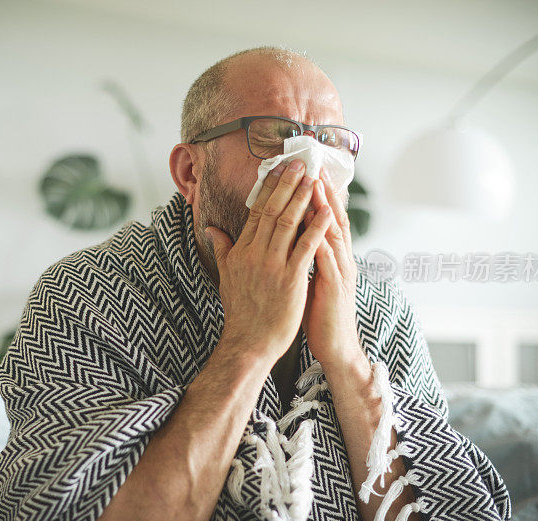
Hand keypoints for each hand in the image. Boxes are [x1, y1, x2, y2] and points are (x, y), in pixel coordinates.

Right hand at [205, 159, 333, 364]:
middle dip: (286, 184)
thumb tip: (211, 229)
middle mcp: (255, 253)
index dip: (268, 188)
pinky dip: (316, 227)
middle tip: (298, 163)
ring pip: (287, 223)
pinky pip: (305, 247)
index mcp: (242, 250)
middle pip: (272, 210)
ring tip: (313, 178)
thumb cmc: (240, 310)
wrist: (249, 340)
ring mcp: (273, 265)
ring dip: (302, 198)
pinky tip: (326, 211)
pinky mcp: (291, 278)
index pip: (256, 211)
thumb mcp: (226, 275)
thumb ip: (222, 248)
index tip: (278, 168)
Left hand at [301, 169, 362, 370]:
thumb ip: (298, 255)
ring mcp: (339, 271)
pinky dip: (322, 240)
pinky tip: (314, 226)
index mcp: (330, 255)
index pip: (323, 218)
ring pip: (333, 233)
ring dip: (324, 208)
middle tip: (313, 165)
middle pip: (332, 217)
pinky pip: (329, 259)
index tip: (304, 170)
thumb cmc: (317, 311)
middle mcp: (338, 258)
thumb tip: (284, 238)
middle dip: (323, 191)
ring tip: (315, 184)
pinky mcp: (335, 286)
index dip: (316, 194)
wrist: (334, 344)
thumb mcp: (306, 278)